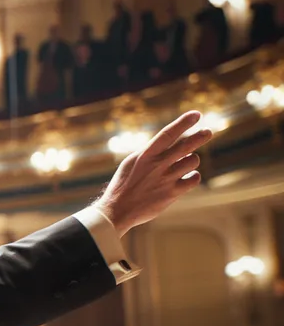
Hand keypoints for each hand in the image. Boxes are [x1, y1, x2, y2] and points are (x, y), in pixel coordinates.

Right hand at [94, 111, 210, 236]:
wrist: (118, 211)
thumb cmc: (124, 184)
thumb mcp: (132, 163)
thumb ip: (150, 152)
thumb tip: (170, 141)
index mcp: (145, 155)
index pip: (168, 133)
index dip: (184, 122)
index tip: (196, 114)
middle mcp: (157, 165)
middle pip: (186, 146)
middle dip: (200, 136)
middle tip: (208, 132)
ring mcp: (166, 179)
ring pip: (192, 161)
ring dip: (191, 160)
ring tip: (183, 163)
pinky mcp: (172, 194)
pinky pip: (193, 179)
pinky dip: (192, 176)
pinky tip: (186, 177)